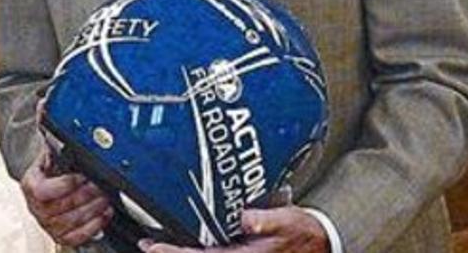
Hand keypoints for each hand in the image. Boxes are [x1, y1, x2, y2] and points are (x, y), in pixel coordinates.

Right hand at [20, 144, 112, 246]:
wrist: (45, 187)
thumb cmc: (49, 170)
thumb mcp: (48, 151)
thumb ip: (51, 135)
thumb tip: (50, 113)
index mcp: (31, 185)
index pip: (43, 191)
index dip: (65, 184)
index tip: (82, 175)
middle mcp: (37, 208)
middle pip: (61, 207)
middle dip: (85, 195)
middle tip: (100, 186)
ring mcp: (48, 224)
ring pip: (71, 222)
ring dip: (92, 210)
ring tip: (105, 199)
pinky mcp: (61, 235)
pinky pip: (77, 236)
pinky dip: (93, 226)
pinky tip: (103, 215)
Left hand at [138, 207, 327, 252]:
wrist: (320, 241)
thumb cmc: (304, 232)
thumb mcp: (287, 221)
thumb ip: (265, 220)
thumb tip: (246, 218)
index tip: (154, 247)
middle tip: (147, 245)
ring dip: (180, 252)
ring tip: (156, 245)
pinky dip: (194, 249)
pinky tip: (182, 242)